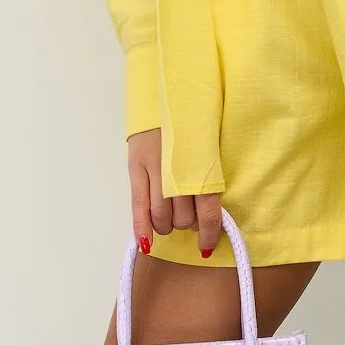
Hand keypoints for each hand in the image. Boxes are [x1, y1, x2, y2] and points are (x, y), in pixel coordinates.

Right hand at [127, 128, 222, 258]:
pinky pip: (137, 207)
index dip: (209, 233)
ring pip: (161, 217)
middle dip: (188, 224)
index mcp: (202, 164)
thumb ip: (207, 177)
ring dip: (167, 226)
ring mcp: (154, 169)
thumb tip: (208, 216)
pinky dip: (142, 228)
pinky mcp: (135, 168)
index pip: (209, 210)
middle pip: (184, 218)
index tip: (207, 246)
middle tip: (188, 216)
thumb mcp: (207, 146)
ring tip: (169, 217)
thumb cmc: (191, 124)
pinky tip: (146, 242)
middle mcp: (178, 170)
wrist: (164, 98)